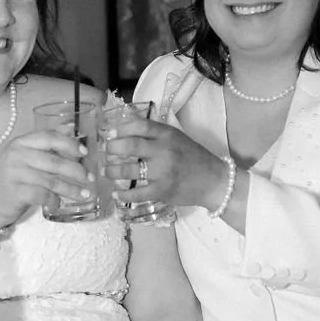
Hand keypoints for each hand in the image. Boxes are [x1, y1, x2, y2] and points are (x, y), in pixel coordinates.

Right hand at [0, 129, 93, 226]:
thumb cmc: (10, 181)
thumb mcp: (22, 160)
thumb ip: (43, 154)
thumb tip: (76, 154)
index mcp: (20, 143)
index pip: (49, 137)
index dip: (69, 144)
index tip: (85, 152)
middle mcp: (17, 155)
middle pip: (54, 161)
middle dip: (77, 170)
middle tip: (90, 178)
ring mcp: (15, 173)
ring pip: (51, 180)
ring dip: (71, 189)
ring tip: (85, 194)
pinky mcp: (15, 192)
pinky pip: (43, 195)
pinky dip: (54, 200)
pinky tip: (59, 204)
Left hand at [102, 117, 225, 211]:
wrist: (214, 181)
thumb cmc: (193, 158)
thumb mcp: (177, 138)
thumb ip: (155, 133)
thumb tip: (125, 128)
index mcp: (167, 134)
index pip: (139, 125)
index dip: (120, 128)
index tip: (109, 133)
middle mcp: (164, 151)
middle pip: (129, 145)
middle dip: (111, 148)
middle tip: (105, 152)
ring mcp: (162, 172)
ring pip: (128, 170)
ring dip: (112, 171)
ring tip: (106, 172)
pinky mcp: (162, 191)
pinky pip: (136, 193)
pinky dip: (123, 194)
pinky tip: (116, 193)